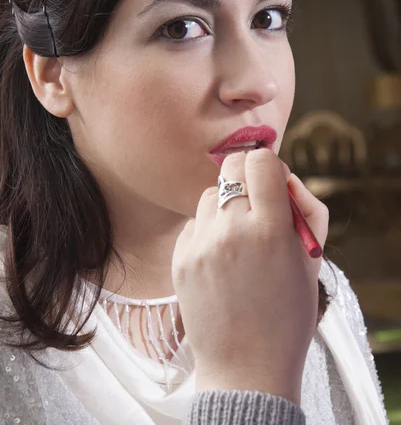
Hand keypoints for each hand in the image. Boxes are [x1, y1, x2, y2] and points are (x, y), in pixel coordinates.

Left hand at [172, 148, 327, 404]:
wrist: (247, 368)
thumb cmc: (288, 315)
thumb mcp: (311, 261)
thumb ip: (305, 210)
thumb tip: (283, 178)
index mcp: (271, 230)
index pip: (262, 161)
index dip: (270, 166)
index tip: (272, 182)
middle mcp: (232, 230)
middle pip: (232, 166)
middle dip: (246, 175)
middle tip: (255, 202)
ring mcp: (201, 244)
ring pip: (210, 194)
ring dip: (225, 205)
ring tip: (236, 239)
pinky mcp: (180, 259)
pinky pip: (193, 223)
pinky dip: (207, 231)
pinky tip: (219, 259)